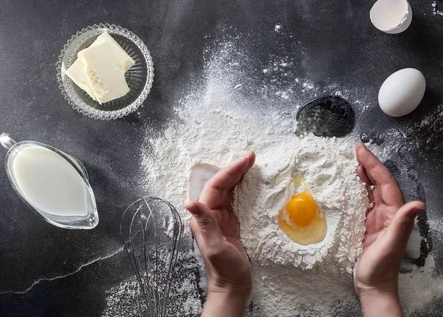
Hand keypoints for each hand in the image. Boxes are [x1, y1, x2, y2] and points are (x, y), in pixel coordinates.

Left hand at [185, 152, 254, 316]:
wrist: (232, 286)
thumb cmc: (224, 269)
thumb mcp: (215, 247)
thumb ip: (205, 224)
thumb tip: (191, 202)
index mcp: (204, 217)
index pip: (216, 186)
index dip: (230, 171)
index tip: (246, 160)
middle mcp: (210, 214)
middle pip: (222, 184)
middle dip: (235, 169)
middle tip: (252, 157)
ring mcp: (221, 218)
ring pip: (229, 190)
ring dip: (239, 176)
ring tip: (251, 164)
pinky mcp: (231, 223)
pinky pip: (236, 199)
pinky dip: (243, 188)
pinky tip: (250, 182)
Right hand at [354, 142, 425, 316]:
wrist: (373, 287)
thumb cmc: (381, 269)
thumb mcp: (391, 245)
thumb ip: (403, 223)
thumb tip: (419, 203)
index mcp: (394, 214)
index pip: (385, 182)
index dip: (375, 164)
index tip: (362, 150)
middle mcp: (387, 212)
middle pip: (379, 182)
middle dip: (369, 163)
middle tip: (357, 148)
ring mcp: (377, 218)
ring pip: (372, 189)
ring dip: (365, 174)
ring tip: (355, 160)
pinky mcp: (367, 224)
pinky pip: (363, 201)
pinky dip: (358, 188)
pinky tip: (352, 183)